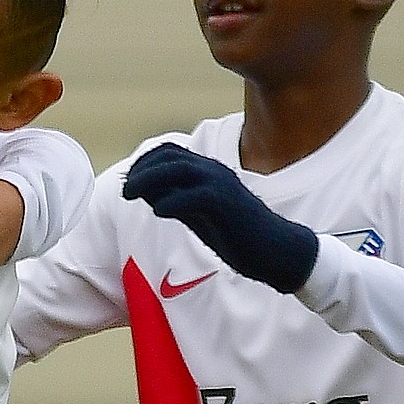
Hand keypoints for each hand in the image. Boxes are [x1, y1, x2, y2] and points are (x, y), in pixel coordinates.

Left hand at [123, 143, 318, 292]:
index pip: (170, 153)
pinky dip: (171, 201)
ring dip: (149, 179)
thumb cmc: (240, 236)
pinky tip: (159, 212)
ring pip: (178, 168)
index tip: (129, 182)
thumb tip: (149, 194)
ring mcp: (222, 185)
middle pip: (169, 156)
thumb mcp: (202, 217)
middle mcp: (214, 172)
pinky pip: (194, 195)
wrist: (277, 251)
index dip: (144, 163)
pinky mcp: (227, 204)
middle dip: (141, 169)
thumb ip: (178, 202)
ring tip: (131, 195)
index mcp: (209, 173)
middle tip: (126, 190)